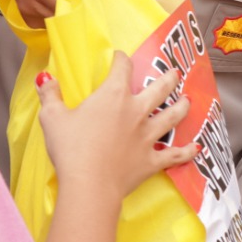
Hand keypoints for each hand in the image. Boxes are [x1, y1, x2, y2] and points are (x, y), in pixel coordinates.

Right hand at [37, 52, 196, 200]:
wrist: (89, 184)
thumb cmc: (70, 148)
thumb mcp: (52, 117)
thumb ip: (50, 95)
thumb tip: (45, 78)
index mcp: (113, 96)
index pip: (122, 68)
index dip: (121, 59)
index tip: (120, 57)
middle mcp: (136, 111)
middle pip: (159, 88)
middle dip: (168, 78)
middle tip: (174, 72)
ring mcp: (147, 136)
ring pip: (172, 116)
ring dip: (182, 107)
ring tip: (188, 100)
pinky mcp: (152, 160)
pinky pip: (174, 154)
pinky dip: (187, 152)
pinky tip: (196, 147)